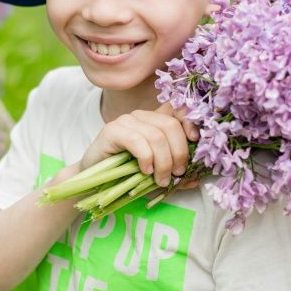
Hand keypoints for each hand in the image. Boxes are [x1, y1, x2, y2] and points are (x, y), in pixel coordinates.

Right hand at [80, 103, 200, 188]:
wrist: (94, 179)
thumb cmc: (125, 174)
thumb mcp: (156, 173)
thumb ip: (174, 174)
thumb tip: (196, 179)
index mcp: (154, 120)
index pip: (177, 110)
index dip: (190, 122)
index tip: (195, 141)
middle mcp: (141, 116)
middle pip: (170, 126)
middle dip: (178, 153)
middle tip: (176, 174)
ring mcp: (126, 121)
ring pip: (156, 136)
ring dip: (163, 162)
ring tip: (160, 179)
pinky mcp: (112, 130)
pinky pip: (137, 141)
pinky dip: (146, 158)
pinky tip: (145, 171)